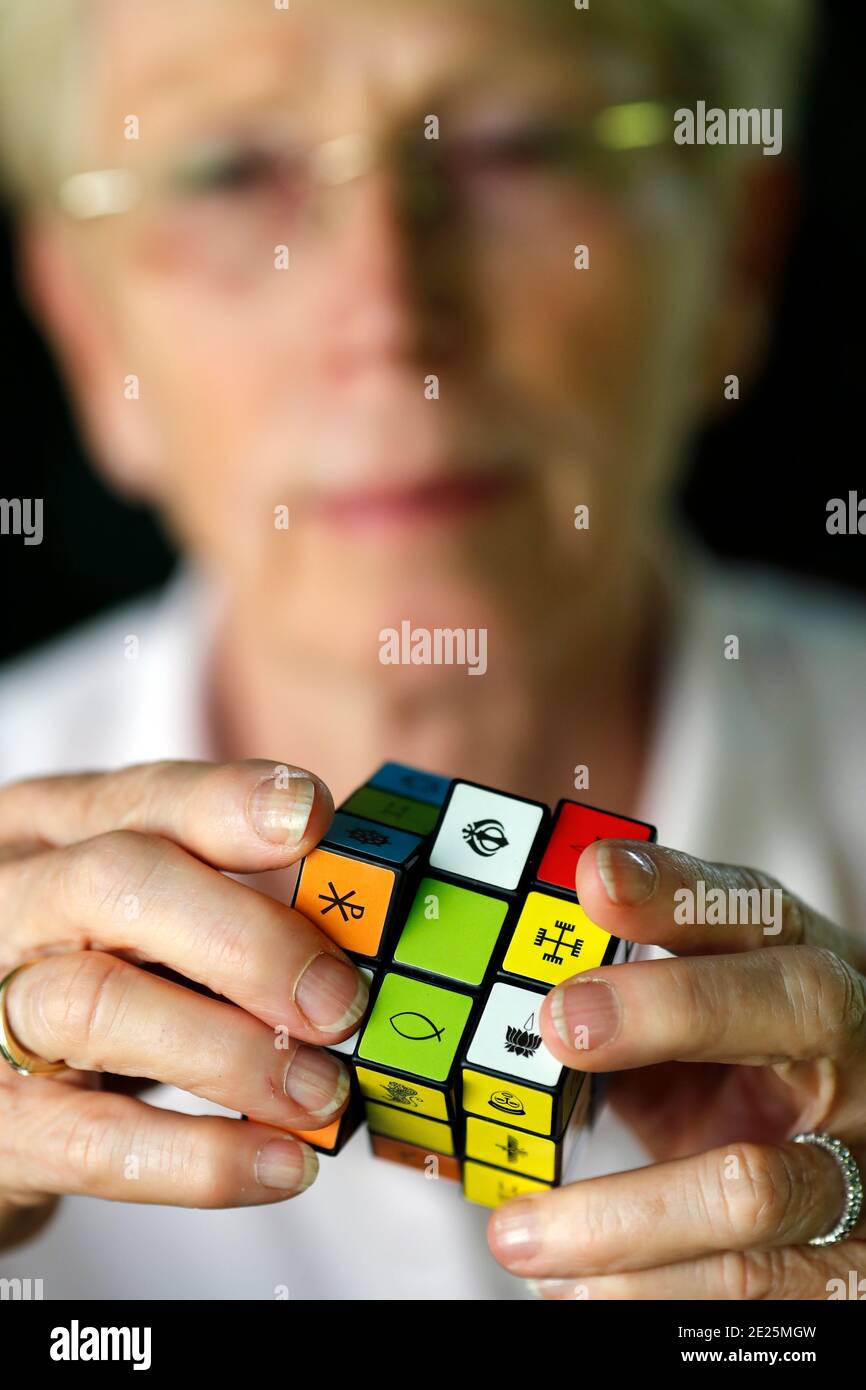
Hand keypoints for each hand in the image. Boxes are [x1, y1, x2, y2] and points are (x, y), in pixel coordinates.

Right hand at [0, 760, 367, 1249]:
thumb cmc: (97, 977)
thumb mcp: (148, 914)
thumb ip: (230, 898)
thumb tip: (369, 923)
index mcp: (55, 829)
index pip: (144, 797)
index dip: (228, 803)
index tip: (313, 818)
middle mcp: (14, 900)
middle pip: (114, 881)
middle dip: (246, 938)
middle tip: (339, 1001)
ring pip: (96, 1005)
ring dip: (234, 1053)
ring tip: (323, 1091)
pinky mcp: (0, 1127)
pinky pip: (94, 1141)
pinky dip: (203, 1158)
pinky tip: (284, 1164)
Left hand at [488, 841, 865, 1298]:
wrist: (848, 1158)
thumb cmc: (743, 1074)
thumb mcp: (698, 1021)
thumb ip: (624, 997)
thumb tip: (497, 994)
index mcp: (799, 962)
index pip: (747, 908)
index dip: (675, 891)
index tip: (593, 877)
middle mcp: (845, 1045)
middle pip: (788, 1005)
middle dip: (670, 1009)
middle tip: (561, 1022)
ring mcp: (860, 1156)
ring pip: (754, 1184)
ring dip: (620, 1218)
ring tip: (518, 1234)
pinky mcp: (851, 1259)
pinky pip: (753, 1286)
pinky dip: (648, 1291)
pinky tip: (573, 1285)